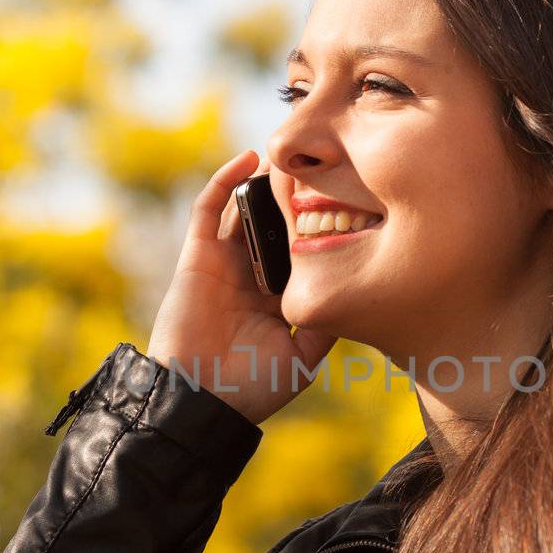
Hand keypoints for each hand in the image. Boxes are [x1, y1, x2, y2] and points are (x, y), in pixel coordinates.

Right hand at [145, 149, 336, 425]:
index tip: (350, 196)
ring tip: (293, 153)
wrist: (199, 400)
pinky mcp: (198, 256)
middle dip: (295, 194)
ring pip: (246, 208)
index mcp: (278, 298)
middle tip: (324, 162)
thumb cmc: (251, 387)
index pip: (301, 249)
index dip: (320, 224)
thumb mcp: (304, 357)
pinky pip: (209, 209)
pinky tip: (250, 159)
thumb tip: (355, 289)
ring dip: (266, 181)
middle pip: (276, 223)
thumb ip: (326, 324)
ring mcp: (224, 263)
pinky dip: (226, 180)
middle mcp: (252, 276)